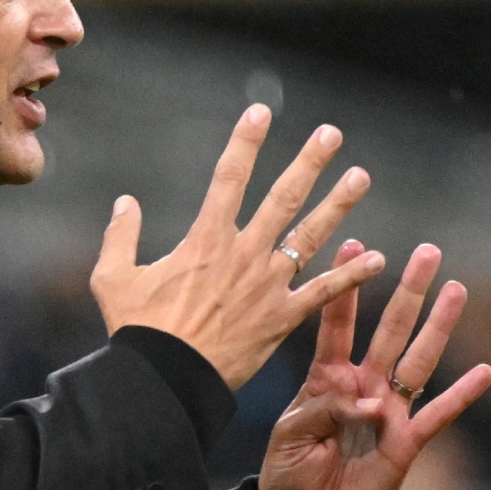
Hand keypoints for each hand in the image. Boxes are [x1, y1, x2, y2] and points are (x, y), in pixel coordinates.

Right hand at [92, 105, 382, 388]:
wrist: (167, 378)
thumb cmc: (139, 331)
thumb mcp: (113, 278)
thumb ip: (121, 236)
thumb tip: (125, 203)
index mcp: (206, 238)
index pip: (229, 176)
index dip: (246, 141)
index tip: (261, 111)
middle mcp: (244, 252)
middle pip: (283, 196)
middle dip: (309, 162)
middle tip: (331, 135)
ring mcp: (268, 284)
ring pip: (310, 235)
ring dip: (338, 204)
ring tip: (361, 177)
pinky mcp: (283, 317)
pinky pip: (325, 292)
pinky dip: (352, 274)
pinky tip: (376, 257)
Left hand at [259, 241, 490, 489]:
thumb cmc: (289, 477)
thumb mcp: (289, 438)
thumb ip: (323, 410)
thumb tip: (370, 401)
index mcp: (326, 379)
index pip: (337, 325)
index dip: (346, 289)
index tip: (355, 246)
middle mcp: (363, 386)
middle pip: (391, 330)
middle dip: (408, 291)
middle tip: (427, 252)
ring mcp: (389, 412)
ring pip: (419, 360)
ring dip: (439, 326)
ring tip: (457, 289)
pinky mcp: (408, 443)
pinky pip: (438, 415)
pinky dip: (461, 395)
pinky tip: (484, 371)